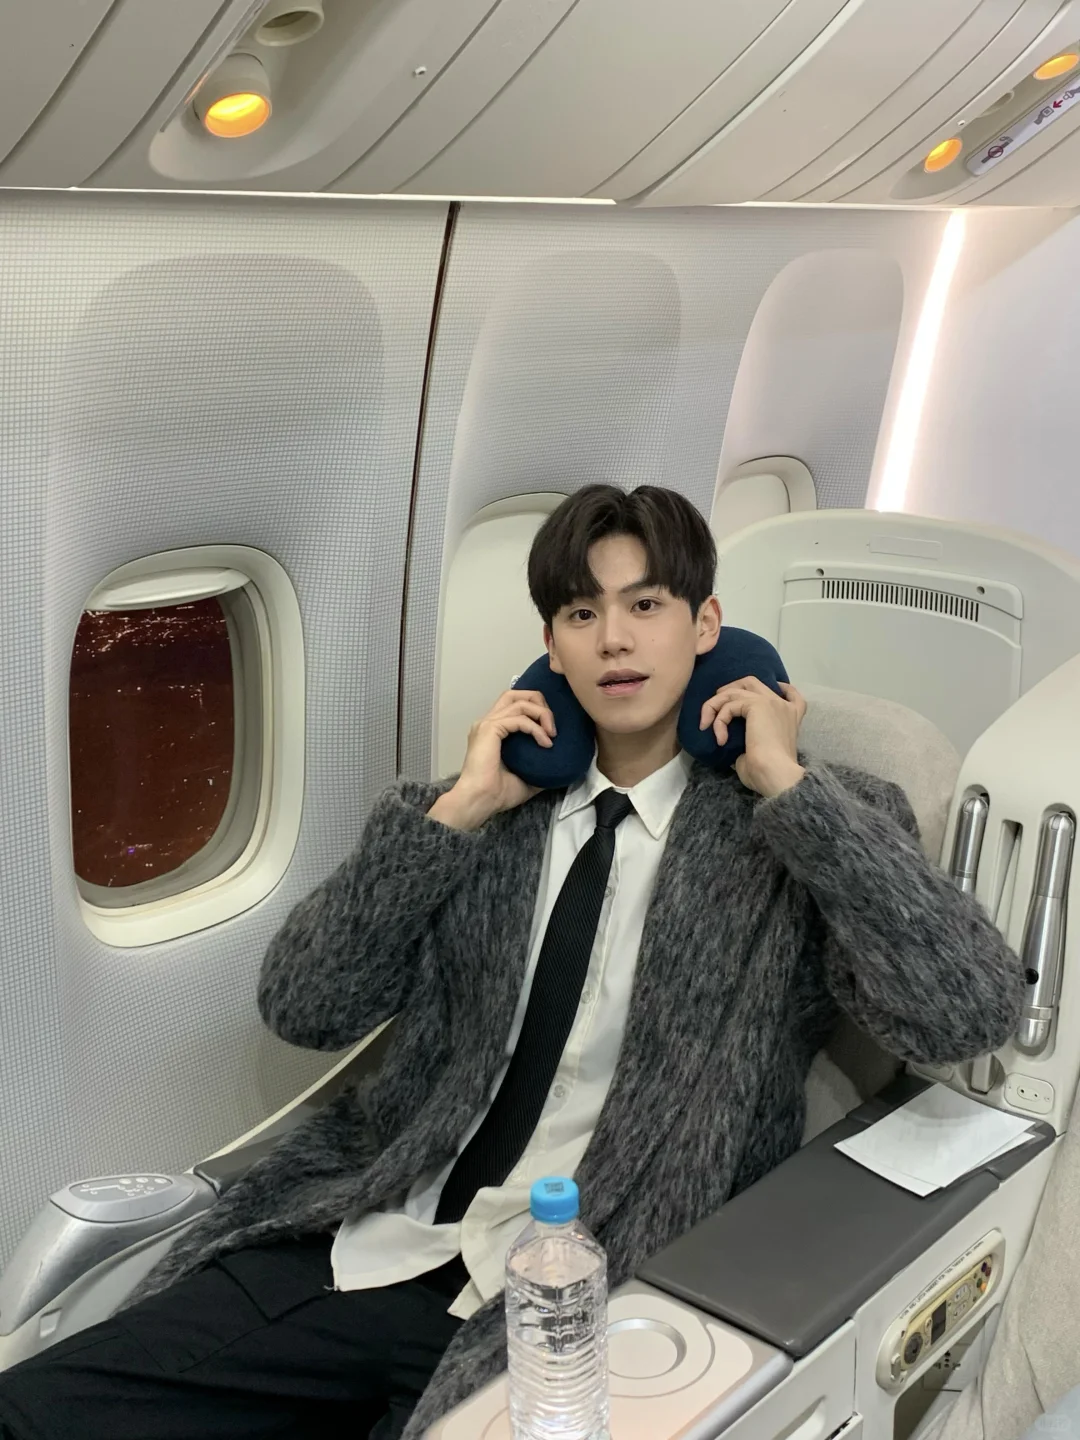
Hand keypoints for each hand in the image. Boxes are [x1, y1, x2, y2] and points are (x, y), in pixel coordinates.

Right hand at [428, 690, 554, 830]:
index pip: (514, 704)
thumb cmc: (496, 793)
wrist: (480, 801)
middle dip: (539, 702)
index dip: (536, 708)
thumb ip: (539, 766)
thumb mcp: (527, 776)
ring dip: (542, 713)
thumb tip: (557, 767)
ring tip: (552, 733)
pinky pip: (519, 719)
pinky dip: (536, 728)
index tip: (551, 730)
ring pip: (519, 702)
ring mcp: (487, 724)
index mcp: (493, 731)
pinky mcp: (490, 729)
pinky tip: (545, 742)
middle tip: (552, 725)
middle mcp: (487, 722)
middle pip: (515, 693)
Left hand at [699, 677, 806, 797]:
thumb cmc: (768, 772)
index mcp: (790, 717)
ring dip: (715, 705)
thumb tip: (730, 743)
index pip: (789, 693)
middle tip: (717, 707)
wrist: (776, 774)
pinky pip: (729, 705)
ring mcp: (771, 702)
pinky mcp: (757, 705)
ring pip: (735, 691)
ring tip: (706, 724)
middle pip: (752, 682)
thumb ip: (749, 740)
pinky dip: (719, 720)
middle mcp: (783, 706)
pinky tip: (720, 739)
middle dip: (730, 689)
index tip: (757, 693)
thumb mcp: (759, 752)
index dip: (775, 687)